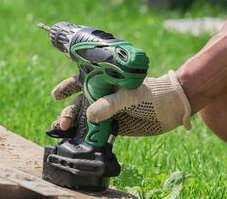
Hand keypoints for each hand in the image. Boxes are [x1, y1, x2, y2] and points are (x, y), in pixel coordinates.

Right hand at [50, 71, 191, 135]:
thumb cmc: (152, 94)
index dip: (67, 88)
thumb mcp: (131, 95)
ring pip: (86, 120)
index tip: (55, 95)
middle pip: (79, 104)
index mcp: (106, 83)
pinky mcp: (115, 127)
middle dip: (68, 113)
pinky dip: (88, 138)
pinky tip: (79, 143)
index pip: (82, 82)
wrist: (171, 109)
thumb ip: (111, 103)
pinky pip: (98, 133)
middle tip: (62, 122)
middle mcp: (104, 97)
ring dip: (74, 127)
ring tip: (63, 133)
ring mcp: (109, 113)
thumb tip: (89, 116)